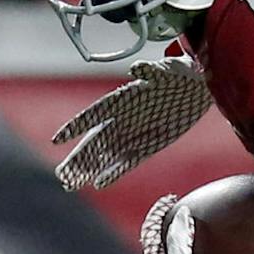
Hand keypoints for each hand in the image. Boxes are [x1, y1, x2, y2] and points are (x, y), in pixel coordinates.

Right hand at [53, 57, 212, 190]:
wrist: (197, 87)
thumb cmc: (178, 74)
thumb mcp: (167, 70)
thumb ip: (151, 72)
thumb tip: (137, 69)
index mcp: (122, 99)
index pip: (93, 114)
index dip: (76, 127)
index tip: (57, 140)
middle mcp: (123, 119)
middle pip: (95, 141)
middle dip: (79, 158)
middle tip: (61, 175)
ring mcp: (134, 133)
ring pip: (106, 154)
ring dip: (90, 168)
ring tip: (69, 183)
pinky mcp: (150, 145)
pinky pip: (129, 161)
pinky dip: (115, 171)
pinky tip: (99, 183)